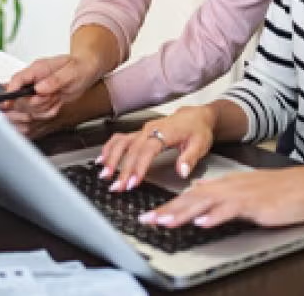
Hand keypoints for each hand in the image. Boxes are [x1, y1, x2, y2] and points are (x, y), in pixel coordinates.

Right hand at [3, 54, 99, 121]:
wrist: (87, 69)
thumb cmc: (80, 66)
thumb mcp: (72, 71)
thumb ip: (56, 79)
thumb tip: (39, 87)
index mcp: (37, 69)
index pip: (17, 80)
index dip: (10, 92)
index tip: (8, 103)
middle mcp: (33, 80)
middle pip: (19, 100)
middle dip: (36, 104)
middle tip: (52, 97)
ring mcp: (35, 91)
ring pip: (28, 110)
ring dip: (44, 109)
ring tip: (57, 97)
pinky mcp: (40, 101)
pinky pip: (38, 114)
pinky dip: (48, 112)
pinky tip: (56, 103)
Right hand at [98, 105, 217, 191]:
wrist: (196, 116)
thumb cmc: (198, 130)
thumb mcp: (200, 144)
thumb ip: (190, 158)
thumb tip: (182, 172)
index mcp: (165, 132)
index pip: (148, 150)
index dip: (139, 166)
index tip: (133, 182)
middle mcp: (150, 129)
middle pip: (132, 149)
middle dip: (123, 170)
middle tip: (117, 186)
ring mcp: (143, 130)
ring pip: (122, 142)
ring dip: (112, 158)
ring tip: (104, 175)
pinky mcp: (140, 133)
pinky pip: (120, 138)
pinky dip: (109, 148)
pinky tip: (102, 159)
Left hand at [139, 167, 303, 228]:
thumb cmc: (286, 191)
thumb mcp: (250, 188)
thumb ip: (224, 190)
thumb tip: (202, 189)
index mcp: (229, 183)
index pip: (192, 194)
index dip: (169, 204)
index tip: (151, 215)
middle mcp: (232, 186)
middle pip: (193, 197)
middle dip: (168, 209)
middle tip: (146, 220)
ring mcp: (244, 194)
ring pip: (207, 202)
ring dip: (183, 212)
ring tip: (164, 222)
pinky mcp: (257, 204)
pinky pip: (232, 209)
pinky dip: (216, 216)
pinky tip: (203, 223)